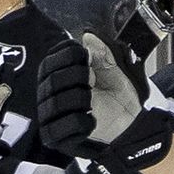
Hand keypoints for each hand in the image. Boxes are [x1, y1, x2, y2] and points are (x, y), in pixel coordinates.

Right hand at [37, 34, 173, 173]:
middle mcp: (45, 95)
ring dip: (82, 99)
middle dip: (80, 77)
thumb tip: (87, 36)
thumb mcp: (113, 69)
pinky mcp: (54, 137)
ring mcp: (48, 117)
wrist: (128, 126)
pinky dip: (85, 121)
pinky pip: (66, 125)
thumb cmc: (115, 97)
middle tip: (93, 82)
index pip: (51, 59)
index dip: (73, 56)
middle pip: (53, 80)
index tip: (89, 61)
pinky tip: (92, 121)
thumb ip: (101, 52)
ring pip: (58, 102)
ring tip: (92, 103)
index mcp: (54, 75)